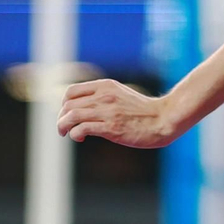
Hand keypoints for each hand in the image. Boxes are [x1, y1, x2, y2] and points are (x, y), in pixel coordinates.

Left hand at [57, 78, 181, 147]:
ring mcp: (107, 111)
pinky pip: (81, 128)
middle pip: (68, 105)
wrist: (162, 119)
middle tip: (65, 129)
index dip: (64, 105)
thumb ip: (103, 96)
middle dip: (61, 119)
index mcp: (106, 85)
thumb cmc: (142, 111)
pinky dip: (75, 134)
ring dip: (63, 127)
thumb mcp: (121, 94)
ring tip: (67, 134)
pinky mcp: (110, 127)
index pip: (71, 92)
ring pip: (71, 116)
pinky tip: (81, 138)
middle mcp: (104, 96)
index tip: (68, 115)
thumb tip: (82, 106)